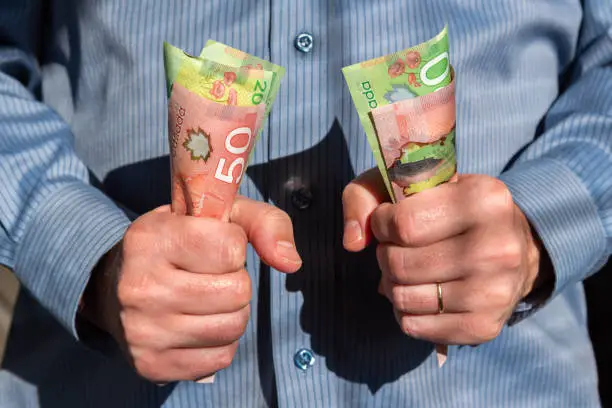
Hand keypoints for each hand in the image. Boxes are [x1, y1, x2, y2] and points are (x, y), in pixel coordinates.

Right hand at [82, 197, 300, 382]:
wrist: (116, 287)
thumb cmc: (179, 244)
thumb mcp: (216, 216)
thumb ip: (264, 223)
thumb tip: (291, 262)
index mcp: (151, 238)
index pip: (230, 247)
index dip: (232, 245)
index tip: (211, 245)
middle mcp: (140, 286)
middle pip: (237, 291)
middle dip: (236, 281)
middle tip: (210, 275)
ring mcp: (142, 330)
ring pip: (233, 326)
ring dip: (233, 312)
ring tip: (208, 298)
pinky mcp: (151, 365)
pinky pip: (221, 358)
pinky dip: (221, 342)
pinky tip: (199, 324)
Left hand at [342, 170, 547, 344]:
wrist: (513, 247)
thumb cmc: (450, 208)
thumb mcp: (410, 182)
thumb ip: (366, 195)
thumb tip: (353, 241)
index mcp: (484, 199)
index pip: (404, 224)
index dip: (381, 225)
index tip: (388, 222)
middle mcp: (498, 247)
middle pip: (400, 264)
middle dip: (385, 255)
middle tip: (397, 248)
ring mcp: (495, 291)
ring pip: (403, 298)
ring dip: (391, 285)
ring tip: (407, 271)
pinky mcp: (485, 326)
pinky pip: (414, 326)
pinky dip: (404, 312)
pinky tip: (419, 294)